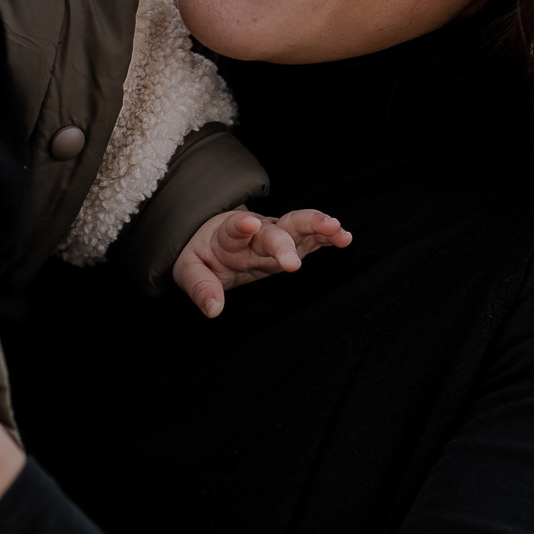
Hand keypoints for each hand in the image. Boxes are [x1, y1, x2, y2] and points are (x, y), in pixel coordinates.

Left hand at [173, 208, 352, 318]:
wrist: (216, 238)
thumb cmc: (205, 254)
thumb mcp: (189, 270)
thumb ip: (200, 287)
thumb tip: (213, 310)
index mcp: (227, 237)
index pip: (233, 229)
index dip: (240, 226)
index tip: (248, 223)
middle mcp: (255, 233)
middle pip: (271, 232)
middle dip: (283, 243)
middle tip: (293, 262)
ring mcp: (275, 235)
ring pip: (296, 227)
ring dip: (315, 228)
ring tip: (336, 230)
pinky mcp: (291, 242)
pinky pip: (310, 237)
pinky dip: (326, 237)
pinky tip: (344, 237)